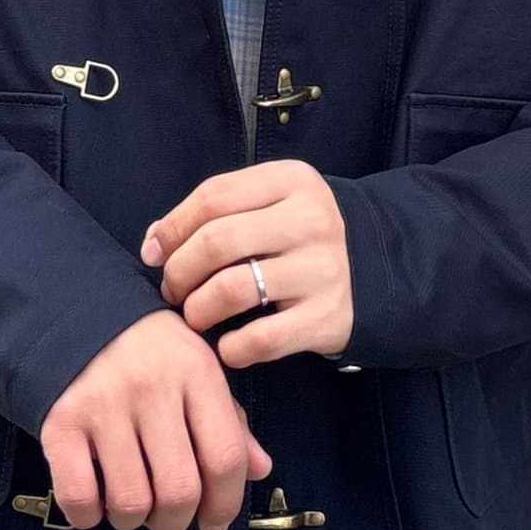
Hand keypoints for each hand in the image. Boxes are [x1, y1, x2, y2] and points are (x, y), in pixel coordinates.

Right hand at [39, 308, 271, 529]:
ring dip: (133, 520)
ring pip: (130, 501)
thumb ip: (229, 420)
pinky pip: (79, 496)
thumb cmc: (147, 348)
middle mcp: (152, 386)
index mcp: (196, 371)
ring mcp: (103, 404)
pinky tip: (94, 503)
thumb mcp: (197, 368)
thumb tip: (260, 469)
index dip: (225, 504)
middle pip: (179, 490)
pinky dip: (88, 516)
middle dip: (176, 521)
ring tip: (130, 504)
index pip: (224, 457)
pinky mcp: (60, 420)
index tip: (213, 522)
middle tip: (167, 517)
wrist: (75, 308)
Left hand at [141, 161, 353, 368]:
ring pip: (233, 289)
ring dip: (198, 308)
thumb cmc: (300, 235)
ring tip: (195, 314)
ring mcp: (323, 269)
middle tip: (173, 289)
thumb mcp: (270, 203)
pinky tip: (227, 345)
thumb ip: (217, 212)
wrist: (375, 267)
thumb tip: (155, 242)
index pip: (213, 197)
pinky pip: (261, 339)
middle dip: (179, 271)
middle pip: (217, 241)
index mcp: (292, 181)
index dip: (172, 227)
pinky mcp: (328, 316)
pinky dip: (232, 348)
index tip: (155, 253)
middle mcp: (311, 220)